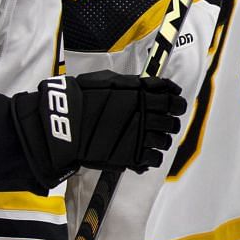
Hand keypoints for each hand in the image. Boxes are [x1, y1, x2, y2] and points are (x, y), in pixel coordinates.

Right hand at [13, 71, 185, 185]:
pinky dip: (152, 157)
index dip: (176, 102)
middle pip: (172, 121)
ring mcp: (138, 136)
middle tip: (164, 124)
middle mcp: (143, 114)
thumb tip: (152, 84)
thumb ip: (132, 84)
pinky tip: (145, 154)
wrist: (62, 123)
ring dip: (162, 141)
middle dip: (171, 123)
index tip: (174, 104)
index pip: (171, 97)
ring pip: (165, 141)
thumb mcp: (107, 80)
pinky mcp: (131, 155)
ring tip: (153, 140)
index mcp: (140, 94)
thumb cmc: (80, 98)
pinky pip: (153, 159)